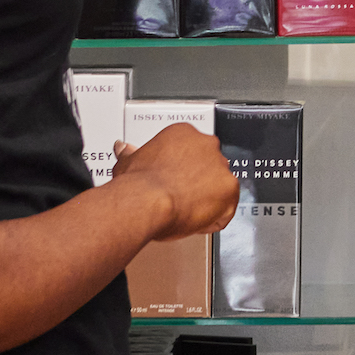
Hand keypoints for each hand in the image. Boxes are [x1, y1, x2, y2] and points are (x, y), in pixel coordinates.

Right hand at [111, 123, 238, 240]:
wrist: (146, 201)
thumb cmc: (138, 183)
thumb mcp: (130, 161)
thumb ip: (132, 153)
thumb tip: (124, 149)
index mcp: (184, 134)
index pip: (191, 150)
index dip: (182, 169)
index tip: (173, 179)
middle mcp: (206, 145)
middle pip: (209, 165)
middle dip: (197, 181)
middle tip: (179, 195)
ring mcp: (220, 166)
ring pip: (219, 187)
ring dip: (206, 199)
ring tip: (184, 209)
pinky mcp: (230, 190)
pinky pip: (226, 210)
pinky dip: (212, 219)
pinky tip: (193, 220)